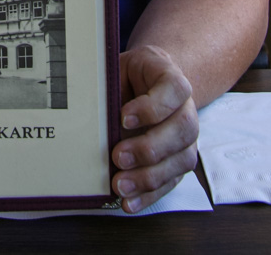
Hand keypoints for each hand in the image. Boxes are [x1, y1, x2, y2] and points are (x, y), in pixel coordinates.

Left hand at [111, 44, 198, 212]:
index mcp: (171, 77)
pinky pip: (172, 181)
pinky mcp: (179, 160)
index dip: (152, 107)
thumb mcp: (120, 69)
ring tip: (120, 184)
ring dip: (149, 176)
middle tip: (119, 156)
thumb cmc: (131, 75)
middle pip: (182, 128)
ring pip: (182, 159)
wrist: (151, 80)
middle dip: (149, 147)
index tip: (123, 118)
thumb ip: (109, 84)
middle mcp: (187, 108)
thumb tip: (83, 105)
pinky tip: (130, 202)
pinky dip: (150, 194)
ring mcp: (187, 136)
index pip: (174, 89)